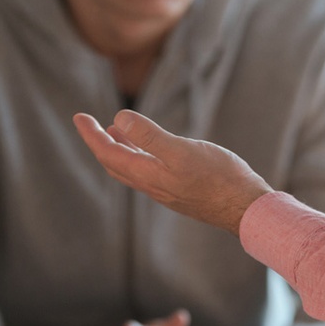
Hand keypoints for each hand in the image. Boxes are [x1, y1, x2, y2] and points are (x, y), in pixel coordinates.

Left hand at [74, 110, 271, 234]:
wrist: (245, 209)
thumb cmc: (220, 178)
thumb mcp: (183, 151)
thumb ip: (150, 136)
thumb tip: (118, 120)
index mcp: (148, 175)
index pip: (107, 154)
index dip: (90, 135)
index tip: (78, 116)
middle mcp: (151, 185)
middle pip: (113, 163)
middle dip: (98, 142)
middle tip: (88, 122)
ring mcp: (164, 190)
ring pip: (130, 169)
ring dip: (117, 149)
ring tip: (111, 130)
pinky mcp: (178, 190)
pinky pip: (146, 172)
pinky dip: (137, 156)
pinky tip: (148, 148)